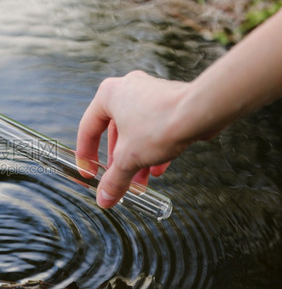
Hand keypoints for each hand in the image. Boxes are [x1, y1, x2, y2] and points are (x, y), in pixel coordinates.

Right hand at [77, 71, 196, 208]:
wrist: (201, 111)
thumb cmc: (161, 124)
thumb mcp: (129, 159)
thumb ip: (114, 180)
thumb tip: (104, 198)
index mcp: (108, 95)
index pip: (88, 129)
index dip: (86, 156)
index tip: (90, 173)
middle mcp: (127, 90)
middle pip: (114, 133)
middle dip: (118, 162)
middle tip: (117, 180)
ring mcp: (149, 94)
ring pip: (136, 133)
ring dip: (136, 159)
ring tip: (140, 182)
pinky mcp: (169, 102)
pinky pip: (154, 128)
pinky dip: (153, 149)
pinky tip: (157, 169)